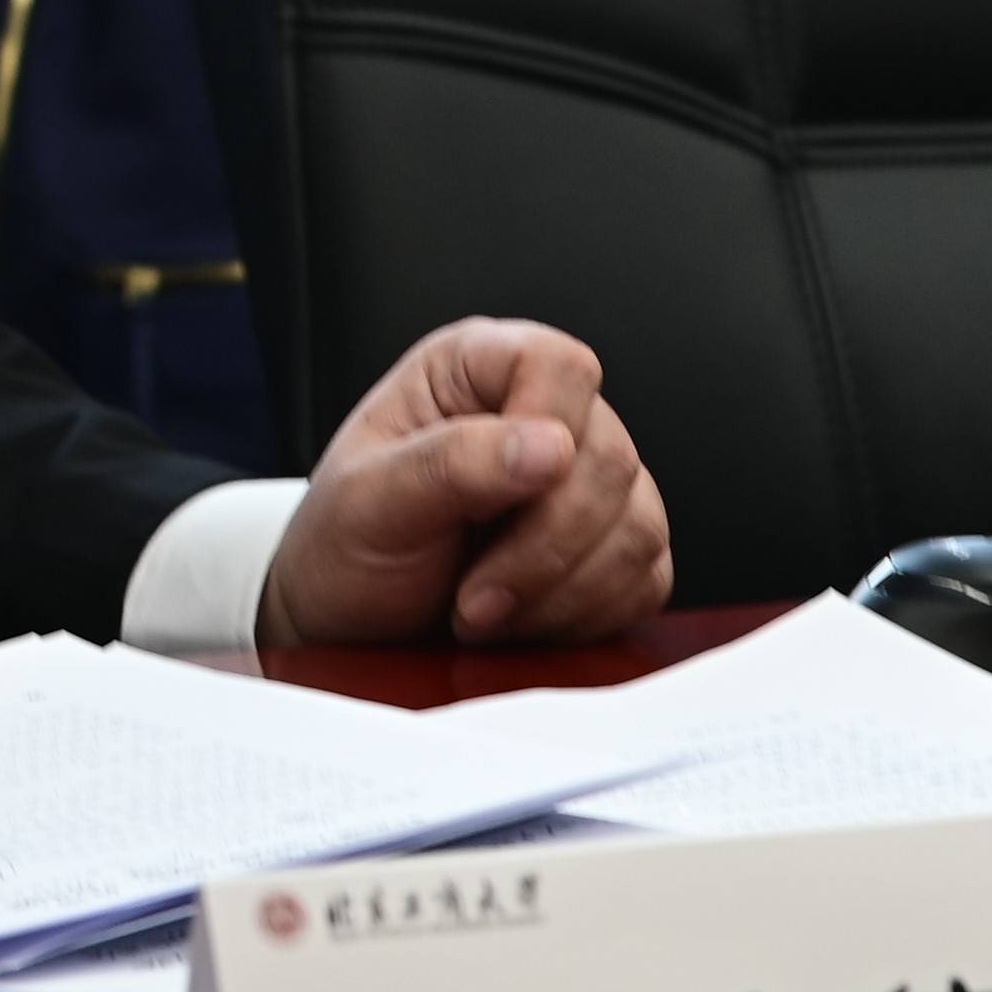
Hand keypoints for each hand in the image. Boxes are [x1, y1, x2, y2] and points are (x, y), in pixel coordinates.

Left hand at [258, 318, 672, 649]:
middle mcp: (543, 415)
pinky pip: (646, 579)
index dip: (543, 429)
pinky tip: (525, 623)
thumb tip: (548, 446)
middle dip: (542, 547)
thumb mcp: (367, 502)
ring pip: (639, 526)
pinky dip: (588, 616)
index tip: (491, 502)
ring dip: (563, 592)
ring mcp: (586, 484)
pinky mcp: (613, 551)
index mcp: (475, 371)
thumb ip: (449, 464)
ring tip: (484, 615)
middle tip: (473, 599)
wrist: (350, 624)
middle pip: (609, 459)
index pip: (558, 366)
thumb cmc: (344, 548)